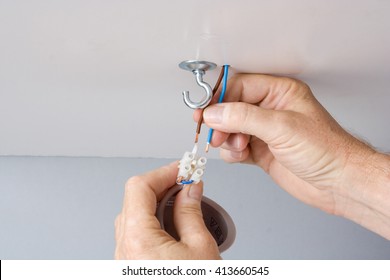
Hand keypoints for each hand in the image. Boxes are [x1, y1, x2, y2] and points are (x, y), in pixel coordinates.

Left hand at [115, 161, 219, 258]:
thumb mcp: (200, 248)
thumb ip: (191, 213)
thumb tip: (190, 189)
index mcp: (138, 239)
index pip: (140, 187)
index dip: (163, 172)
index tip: (181, 168)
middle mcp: (125, 248)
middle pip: (135, 199)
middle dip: (162, 185)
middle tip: (185, 178)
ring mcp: (126, 257)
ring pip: (135, 215)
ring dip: (158, 201)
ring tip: (182, 197)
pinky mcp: (132, 264)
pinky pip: (137, 232)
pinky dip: (154, 219)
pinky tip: (172, 218)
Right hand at [196, 74, 389, 238]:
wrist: (337, 183)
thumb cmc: (326, 150)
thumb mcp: (282, 127)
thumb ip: (244, 117)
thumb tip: (215, 112)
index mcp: (280, 92)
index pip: (239, 85)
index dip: (219, 97)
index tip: (205, 111)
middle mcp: (270, 109)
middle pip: (230, 107)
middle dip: (221, 121)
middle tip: (215, 133)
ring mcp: (264, 130)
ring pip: (230, 128)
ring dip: (227, 138)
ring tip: (237, 146)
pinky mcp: (260, 149)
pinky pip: (234, 146)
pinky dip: (232, 152)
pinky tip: (241, 156)